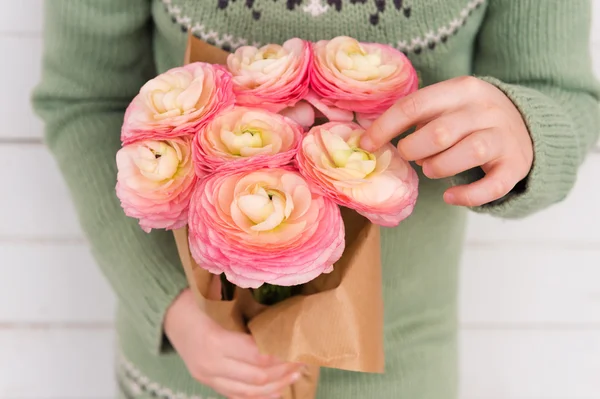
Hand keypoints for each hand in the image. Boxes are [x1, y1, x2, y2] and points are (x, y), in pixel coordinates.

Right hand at [164, 289, 301, 398]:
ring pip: (249, 392)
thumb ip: (249, 307)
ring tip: (296, 375)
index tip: (298, 346)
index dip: (281, 354)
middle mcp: (211, 364)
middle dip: (284, 370)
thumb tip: (283, 312)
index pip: (257, 355)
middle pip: (257, 377)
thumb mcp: (222, 299)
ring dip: (276, 386)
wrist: (169, 314)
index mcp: (215, 341)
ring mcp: (208, 377)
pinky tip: (278, 391)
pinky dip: (259, 397)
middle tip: (303, 360)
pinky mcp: (208, 383)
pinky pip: (237, 396)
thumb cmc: (198, 301)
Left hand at [360, 76, 533, 206]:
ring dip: (437, 167)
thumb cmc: (469, 117)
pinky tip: (450, 196)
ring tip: (430, 169)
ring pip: (467, 153)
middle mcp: (485, 109)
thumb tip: (374, 139)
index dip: (385, 127)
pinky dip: (467, 196)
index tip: (366, 144)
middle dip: (413, 150)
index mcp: (462, 89)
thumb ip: (418, 116)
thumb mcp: (447, 104)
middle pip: (439, 132)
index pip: (415, 106)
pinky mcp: (515, 164)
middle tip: (409, 155)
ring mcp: (503, 136)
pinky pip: (491, 186)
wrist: (526, 124)